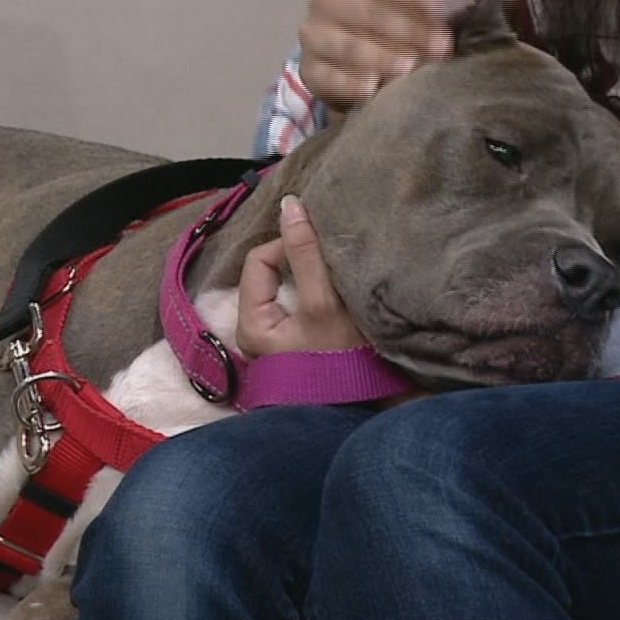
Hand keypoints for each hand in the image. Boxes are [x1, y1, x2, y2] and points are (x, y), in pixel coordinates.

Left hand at [237, 195, 367, 358]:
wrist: (369, 415)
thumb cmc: (341, 364)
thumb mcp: (323, 303)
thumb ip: (306, 254)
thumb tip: (289, 204)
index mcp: (251, 325)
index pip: (261, 259)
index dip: (289, 244)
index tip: (323, 246)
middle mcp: (258, 333)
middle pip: (274, 273)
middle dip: (300, 258)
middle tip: (333, 255)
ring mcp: (281, 341)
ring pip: (290, 287)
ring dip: (312, 274)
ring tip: (340, 271)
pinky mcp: (302, 345)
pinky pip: (303, 303)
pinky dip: (319, 291)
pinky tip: (342, 291)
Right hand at [299, 0, 454, 115]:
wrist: (342, 51)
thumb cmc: (380, 19)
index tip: (440, 10)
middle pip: (366, 12)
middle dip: (407, 30)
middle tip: (439, 47)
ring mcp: (314, 34)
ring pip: (347, 45)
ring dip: (381, 57)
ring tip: (410, 67)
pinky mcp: (310, 69)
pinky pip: (330, 77)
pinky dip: (351, 84)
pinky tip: (372, 89)